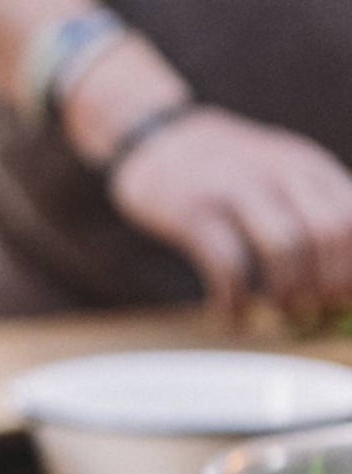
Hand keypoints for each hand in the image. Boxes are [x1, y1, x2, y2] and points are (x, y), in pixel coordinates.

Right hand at [107, 107, 351, 321]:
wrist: (159, 141)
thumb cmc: (226, 171)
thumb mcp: (281, 170)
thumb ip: (313, 206)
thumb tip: (340, 276)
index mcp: (308, 165)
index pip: (351, 218)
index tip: (342, 300)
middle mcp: (279, 172)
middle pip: (327, 233)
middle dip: (327, 284)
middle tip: (314, 312)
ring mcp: (235, 189)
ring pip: (283, 248)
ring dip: (286, 293)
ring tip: (278, 314)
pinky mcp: (194, 212)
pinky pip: (227, 263)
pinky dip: (234, 298)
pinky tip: (230, 314)